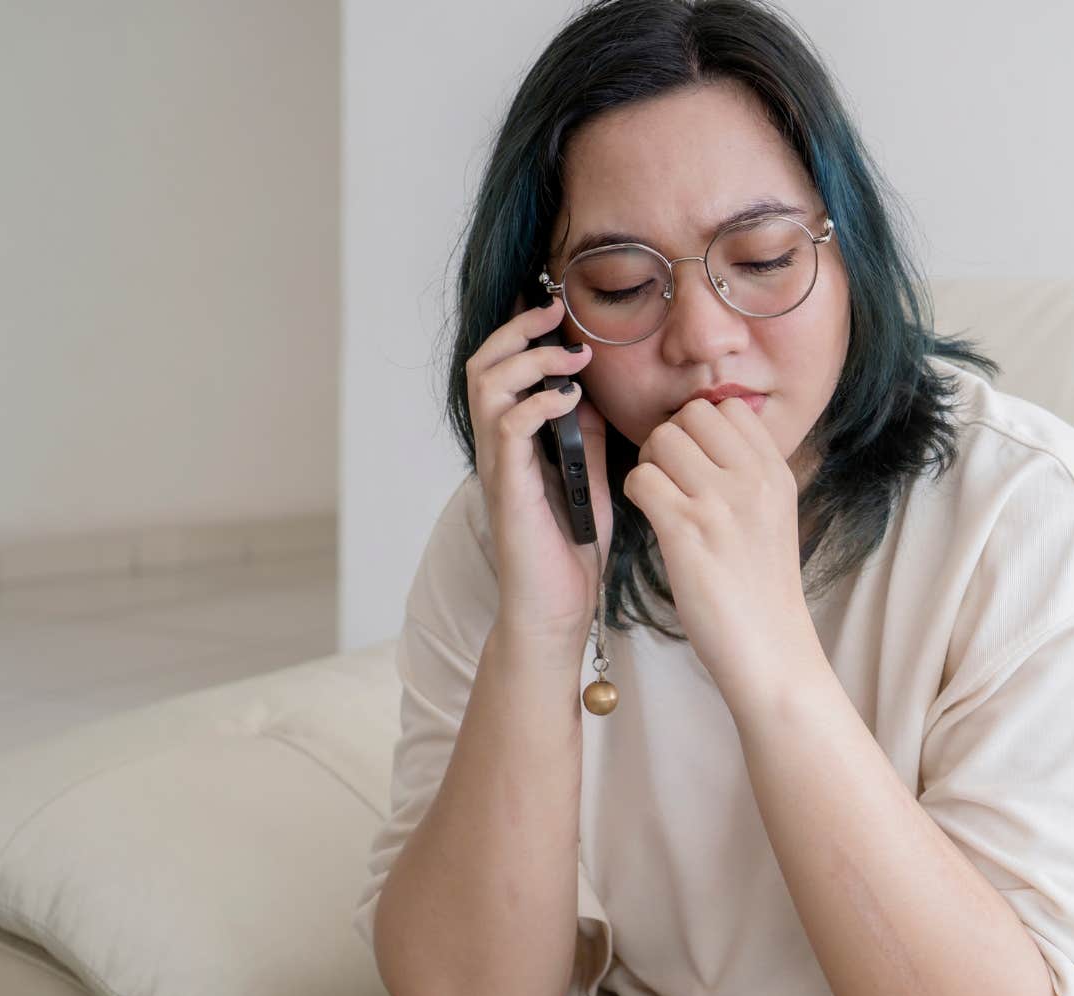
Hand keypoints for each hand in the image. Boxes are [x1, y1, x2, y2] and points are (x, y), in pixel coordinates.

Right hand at [465, 296, 612, 642]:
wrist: (558, 610)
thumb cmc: (572, 551)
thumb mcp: (590, 479)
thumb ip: (584, 438)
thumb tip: (589, 394)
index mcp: (516, 441)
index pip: (503, 369)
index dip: (522, 332)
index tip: (558, 307)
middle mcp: (499, 447)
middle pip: (483, 365)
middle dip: (518, 329)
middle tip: (556, 310)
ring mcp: (500, 466)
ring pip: (487, 387)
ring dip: (529, 359)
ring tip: (571, 354)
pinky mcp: (510, 489)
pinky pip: (508, 429)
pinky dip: (536, 403)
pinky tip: (569, 398)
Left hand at [623, 396, 816, 702]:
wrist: (770, 649)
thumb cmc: (762, 588)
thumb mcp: (775, 515)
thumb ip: (750, 474)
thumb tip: (711, 436)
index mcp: (776, 472)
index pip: (730, 406)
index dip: (701, 425)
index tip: (695, 459)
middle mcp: (753, 479)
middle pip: (692, 415)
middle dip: (670, 438)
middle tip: (669, 478)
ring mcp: (720, 503)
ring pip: (662, 440)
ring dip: (650, 464)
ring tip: (660, 499)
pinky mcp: (686, 531)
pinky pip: (642, 479)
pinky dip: (636, 493)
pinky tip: (651, 518)